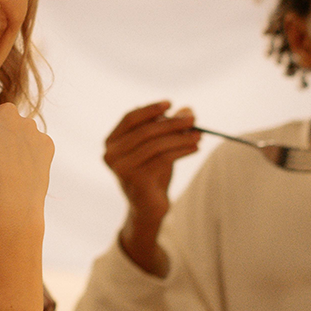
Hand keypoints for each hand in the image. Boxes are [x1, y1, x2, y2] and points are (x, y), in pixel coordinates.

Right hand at [104, 101, 201, 222]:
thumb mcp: (158, 146)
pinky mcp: (136, 180)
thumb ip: (169, 127)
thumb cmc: (151, 172)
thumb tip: (188, 110)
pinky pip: (163, 159)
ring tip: (199, 136)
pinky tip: (195, 149)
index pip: (130, 119)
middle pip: (145, 131)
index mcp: (111, 142)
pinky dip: (182, 151)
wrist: (148, 206)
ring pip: (156, 145)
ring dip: (181, 138)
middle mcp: (111, 155)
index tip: (170, 103)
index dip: (150, 109)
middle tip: (193, 119)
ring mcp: (122, 168)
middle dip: (172, 123)